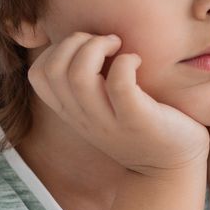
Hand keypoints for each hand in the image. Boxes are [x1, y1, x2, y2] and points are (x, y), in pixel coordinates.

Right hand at [27, 32, 208, 174]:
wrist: (172, 168)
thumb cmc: (140, 126)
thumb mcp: (102, 108)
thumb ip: (87, 84)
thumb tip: (83, 41)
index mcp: (71, 112)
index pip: (38, 75)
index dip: (55, 49)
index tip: (85, 48)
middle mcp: (83, 118)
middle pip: (54, 69)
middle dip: (76, 42)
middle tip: (105, 42)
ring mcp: (108, 122)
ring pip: (79, 76)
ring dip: (97, 47)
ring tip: (118, 46)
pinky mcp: (136, 120)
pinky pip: (119, 84)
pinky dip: (125, 62)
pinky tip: (137, 60)